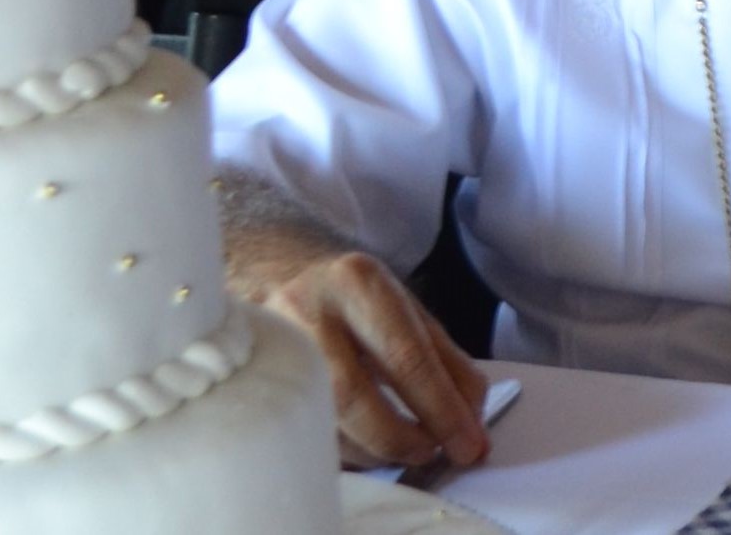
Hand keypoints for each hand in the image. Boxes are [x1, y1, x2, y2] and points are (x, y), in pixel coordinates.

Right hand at [247, 247, 490, 472]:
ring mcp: (272, 350)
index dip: (441, 408)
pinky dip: (348, 449)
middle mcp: (308, 311)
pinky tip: (371, 447)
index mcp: (358, 283)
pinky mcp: (257, 383)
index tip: (468, 443)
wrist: (276, 277)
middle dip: (403, 437)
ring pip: (324, 422)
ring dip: (377, 450)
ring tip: (409, 449)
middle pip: (354, 395)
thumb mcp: (406, 311)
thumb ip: (447, 363)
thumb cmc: (353, 301)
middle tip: (436, 453)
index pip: (405, 356)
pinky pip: (305, 432)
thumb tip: (474, 424)